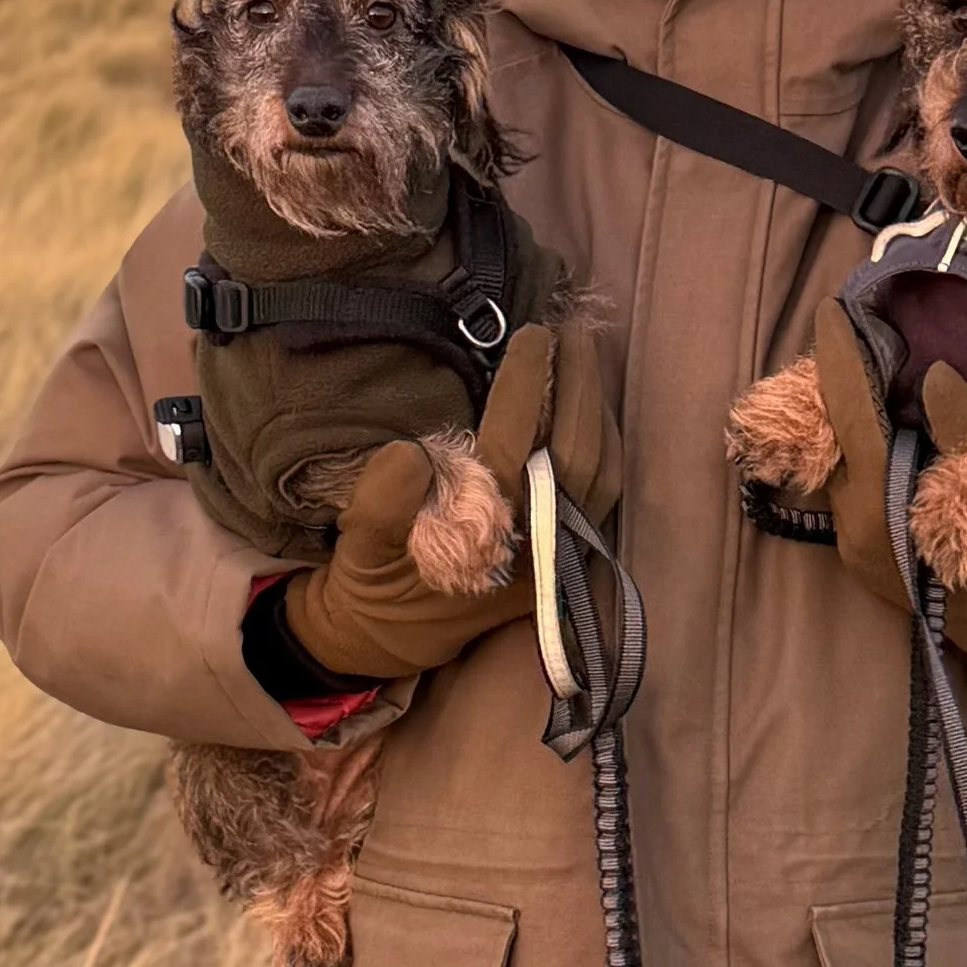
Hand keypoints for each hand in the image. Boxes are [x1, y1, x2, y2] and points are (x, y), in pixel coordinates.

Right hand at [283, 320, 620, 679]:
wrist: (386, 638)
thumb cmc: (372, 580)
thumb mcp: (359, 542)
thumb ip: (381, 502)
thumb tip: (412, 452)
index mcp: (484, 531)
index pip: (515, 440)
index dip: (527, 382)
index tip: (531, 333)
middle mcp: (532, 542)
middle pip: (576, 450)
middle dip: (579, 383)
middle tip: (574, 328)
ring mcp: (556, 554)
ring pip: (601, 472)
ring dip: (599, 411)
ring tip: (586, 359)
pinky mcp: (563, 560)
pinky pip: (603, 497)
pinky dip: (607, 449)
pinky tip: (594, 414)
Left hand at [810, 302, 966, 676]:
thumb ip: (965, 430)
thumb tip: (935, 375)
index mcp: (881, 512)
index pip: (850, 418)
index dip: (840, 359)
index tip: (831, 310)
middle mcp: (853, 527)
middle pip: (831, 436)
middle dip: (836, 380)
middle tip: (849, 327)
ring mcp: (852, 541)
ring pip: (834, 458)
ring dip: (844, 411)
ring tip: (861, 361)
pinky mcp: (860, 547)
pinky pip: (845, 479)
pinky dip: (855, 442)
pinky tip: (875, 415)